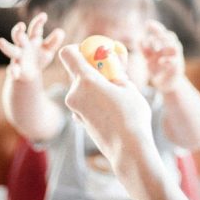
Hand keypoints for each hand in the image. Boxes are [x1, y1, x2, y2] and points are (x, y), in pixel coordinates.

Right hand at [0, 12, 64, 80]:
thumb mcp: (48, 50)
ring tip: (0, 41)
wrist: (30, 75)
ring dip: (6, 46)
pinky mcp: (16, 70)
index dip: (38, 22)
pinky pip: (13, 70)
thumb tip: (61, 31)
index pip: (34, 29)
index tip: (44, 16)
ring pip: (10, 50)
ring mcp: (18, 57)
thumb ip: (53, 41)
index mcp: (32, 39)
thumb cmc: (39, 58)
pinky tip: (14, 73)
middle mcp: (23, 46)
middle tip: (20, 25)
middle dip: (18, 31)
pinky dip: (13, 71)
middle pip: (18, 36)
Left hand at [59, 44, 153, 166]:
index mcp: (86, 80)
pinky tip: (111, 109)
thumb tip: (113, 63)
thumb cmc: (132, 116)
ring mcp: (74, 108)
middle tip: (112, 73)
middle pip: (76, 71)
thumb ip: (116, 72)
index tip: (94, 53)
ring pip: (81, 87)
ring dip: (94, 85)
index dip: (78, 49)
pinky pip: (83, 102)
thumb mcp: (129, 87)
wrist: (128, 150)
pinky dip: (93, 99)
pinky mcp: (78, 120)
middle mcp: (74, 93)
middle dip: (92, 69)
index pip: (68, 53)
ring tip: (116, 94)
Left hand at [141, 20, 184, 92]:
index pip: (162, 33)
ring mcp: (176, 58)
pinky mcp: (177, 68)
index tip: (147, 24)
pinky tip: (160, 61)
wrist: (167, 84)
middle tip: (151, 38)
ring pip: (176, 47)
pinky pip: (174, 62)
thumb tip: (138, 38)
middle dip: (161, 35)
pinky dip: (167, 60)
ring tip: (156, 48)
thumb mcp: (149, 58)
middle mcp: (171, 50)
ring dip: (166, 45)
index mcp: (164, 46)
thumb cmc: (158, 69)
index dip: (156, 27)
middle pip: (170, 37)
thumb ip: (144, 49)